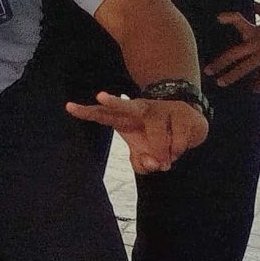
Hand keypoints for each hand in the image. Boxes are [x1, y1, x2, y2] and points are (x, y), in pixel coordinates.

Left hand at [67, 91, 210, 173]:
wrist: (191, 125)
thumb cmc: (159, 139)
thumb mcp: (146, 156)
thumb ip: (143, 164)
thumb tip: (155, 163)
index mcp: (125, 119)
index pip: (102, 115)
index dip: (86, 112)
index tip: (68, 107)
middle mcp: (142, 109)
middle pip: (127, 106)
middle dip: (114, 102)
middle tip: (99, 96)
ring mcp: (163, 109)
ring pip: (159, 138)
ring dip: (165, 154)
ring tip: (167, 155)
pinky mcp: (183, 114)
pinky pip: (179, 143)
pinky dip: (179, 152)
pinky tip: (180, 144)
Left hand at [204, 9, 259, 90]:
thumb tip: (253, 3)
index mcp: (255, 31)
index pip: (239, 21)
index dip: (230, 18)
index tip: (219, 18)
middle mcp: (258, 44)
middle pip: (234, 55)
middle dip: (220, 63)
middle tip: (208, 71)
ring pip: (245, 68)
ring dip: (232, 76)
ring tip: (221, 83)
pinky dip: (259, 84)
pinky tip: (254, 90)